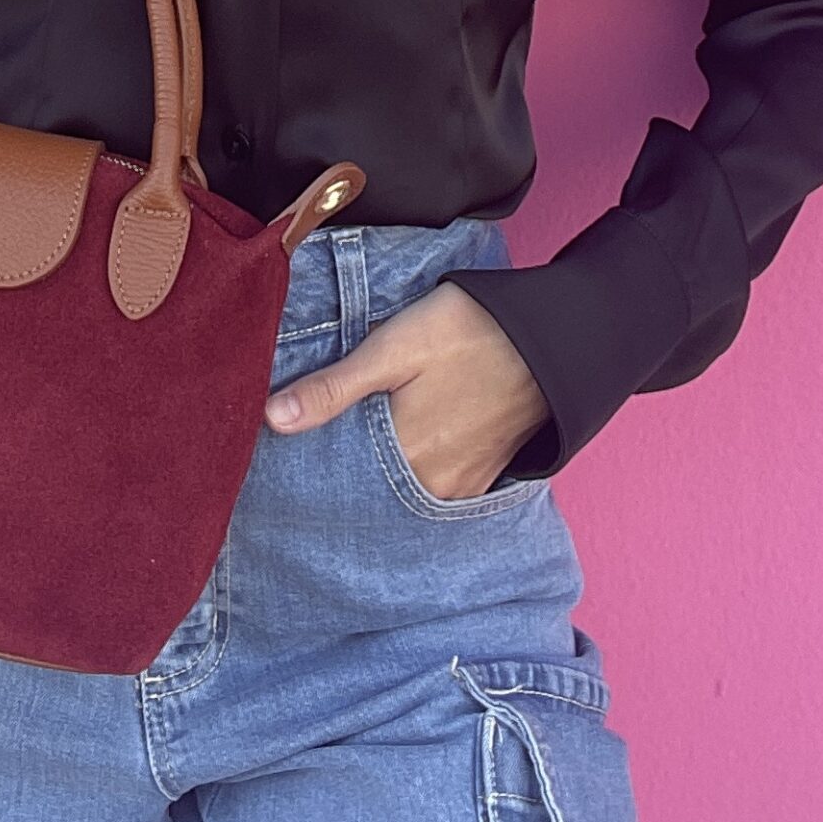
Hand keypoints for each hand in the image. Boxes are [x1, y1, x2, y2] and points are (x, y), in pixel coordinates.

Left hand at [262, 281, 551, 500]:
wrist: (552, 334)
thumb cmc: (469, 332)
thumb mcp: (393, 347)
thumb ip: (333, 388)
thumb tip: (270, 419)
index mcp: (407, 457)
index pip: (338, 481)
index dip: (309, 466)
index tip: (281, 458)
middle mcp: (434, 486)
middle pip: (369, 489)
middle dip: (339, 472)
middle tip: (308, 450)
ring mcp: (462, 486)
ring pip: (399, 489)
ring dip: (374, 472)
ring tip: (348, 444)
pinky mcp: (481, 476)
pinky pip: (431, 487)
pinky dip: (408, 472)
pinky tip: (395, 447)